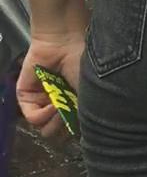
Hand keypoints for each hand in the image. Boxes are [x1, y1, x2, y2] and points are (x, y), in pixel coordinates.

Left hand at [16, 2, 87, 138]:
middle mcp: (58, 102)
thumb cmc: (85, 64)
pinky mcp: (25, 95)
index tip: (84, 122)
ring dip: (54, 120)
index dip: (76, 130)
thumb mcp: (90, 95)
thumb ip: (84, 118)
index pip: (72, 129)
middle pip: (58, 132)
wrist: (66, 40)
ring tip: (62, 106)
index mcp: (74, 102)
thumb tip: (77, 135)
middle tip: (71, 114)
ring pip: (44, 127)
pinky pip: (32, 117)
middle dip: (64, 127)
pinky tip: (53, 104)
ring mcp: (41, 99)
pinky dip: (43, 115)